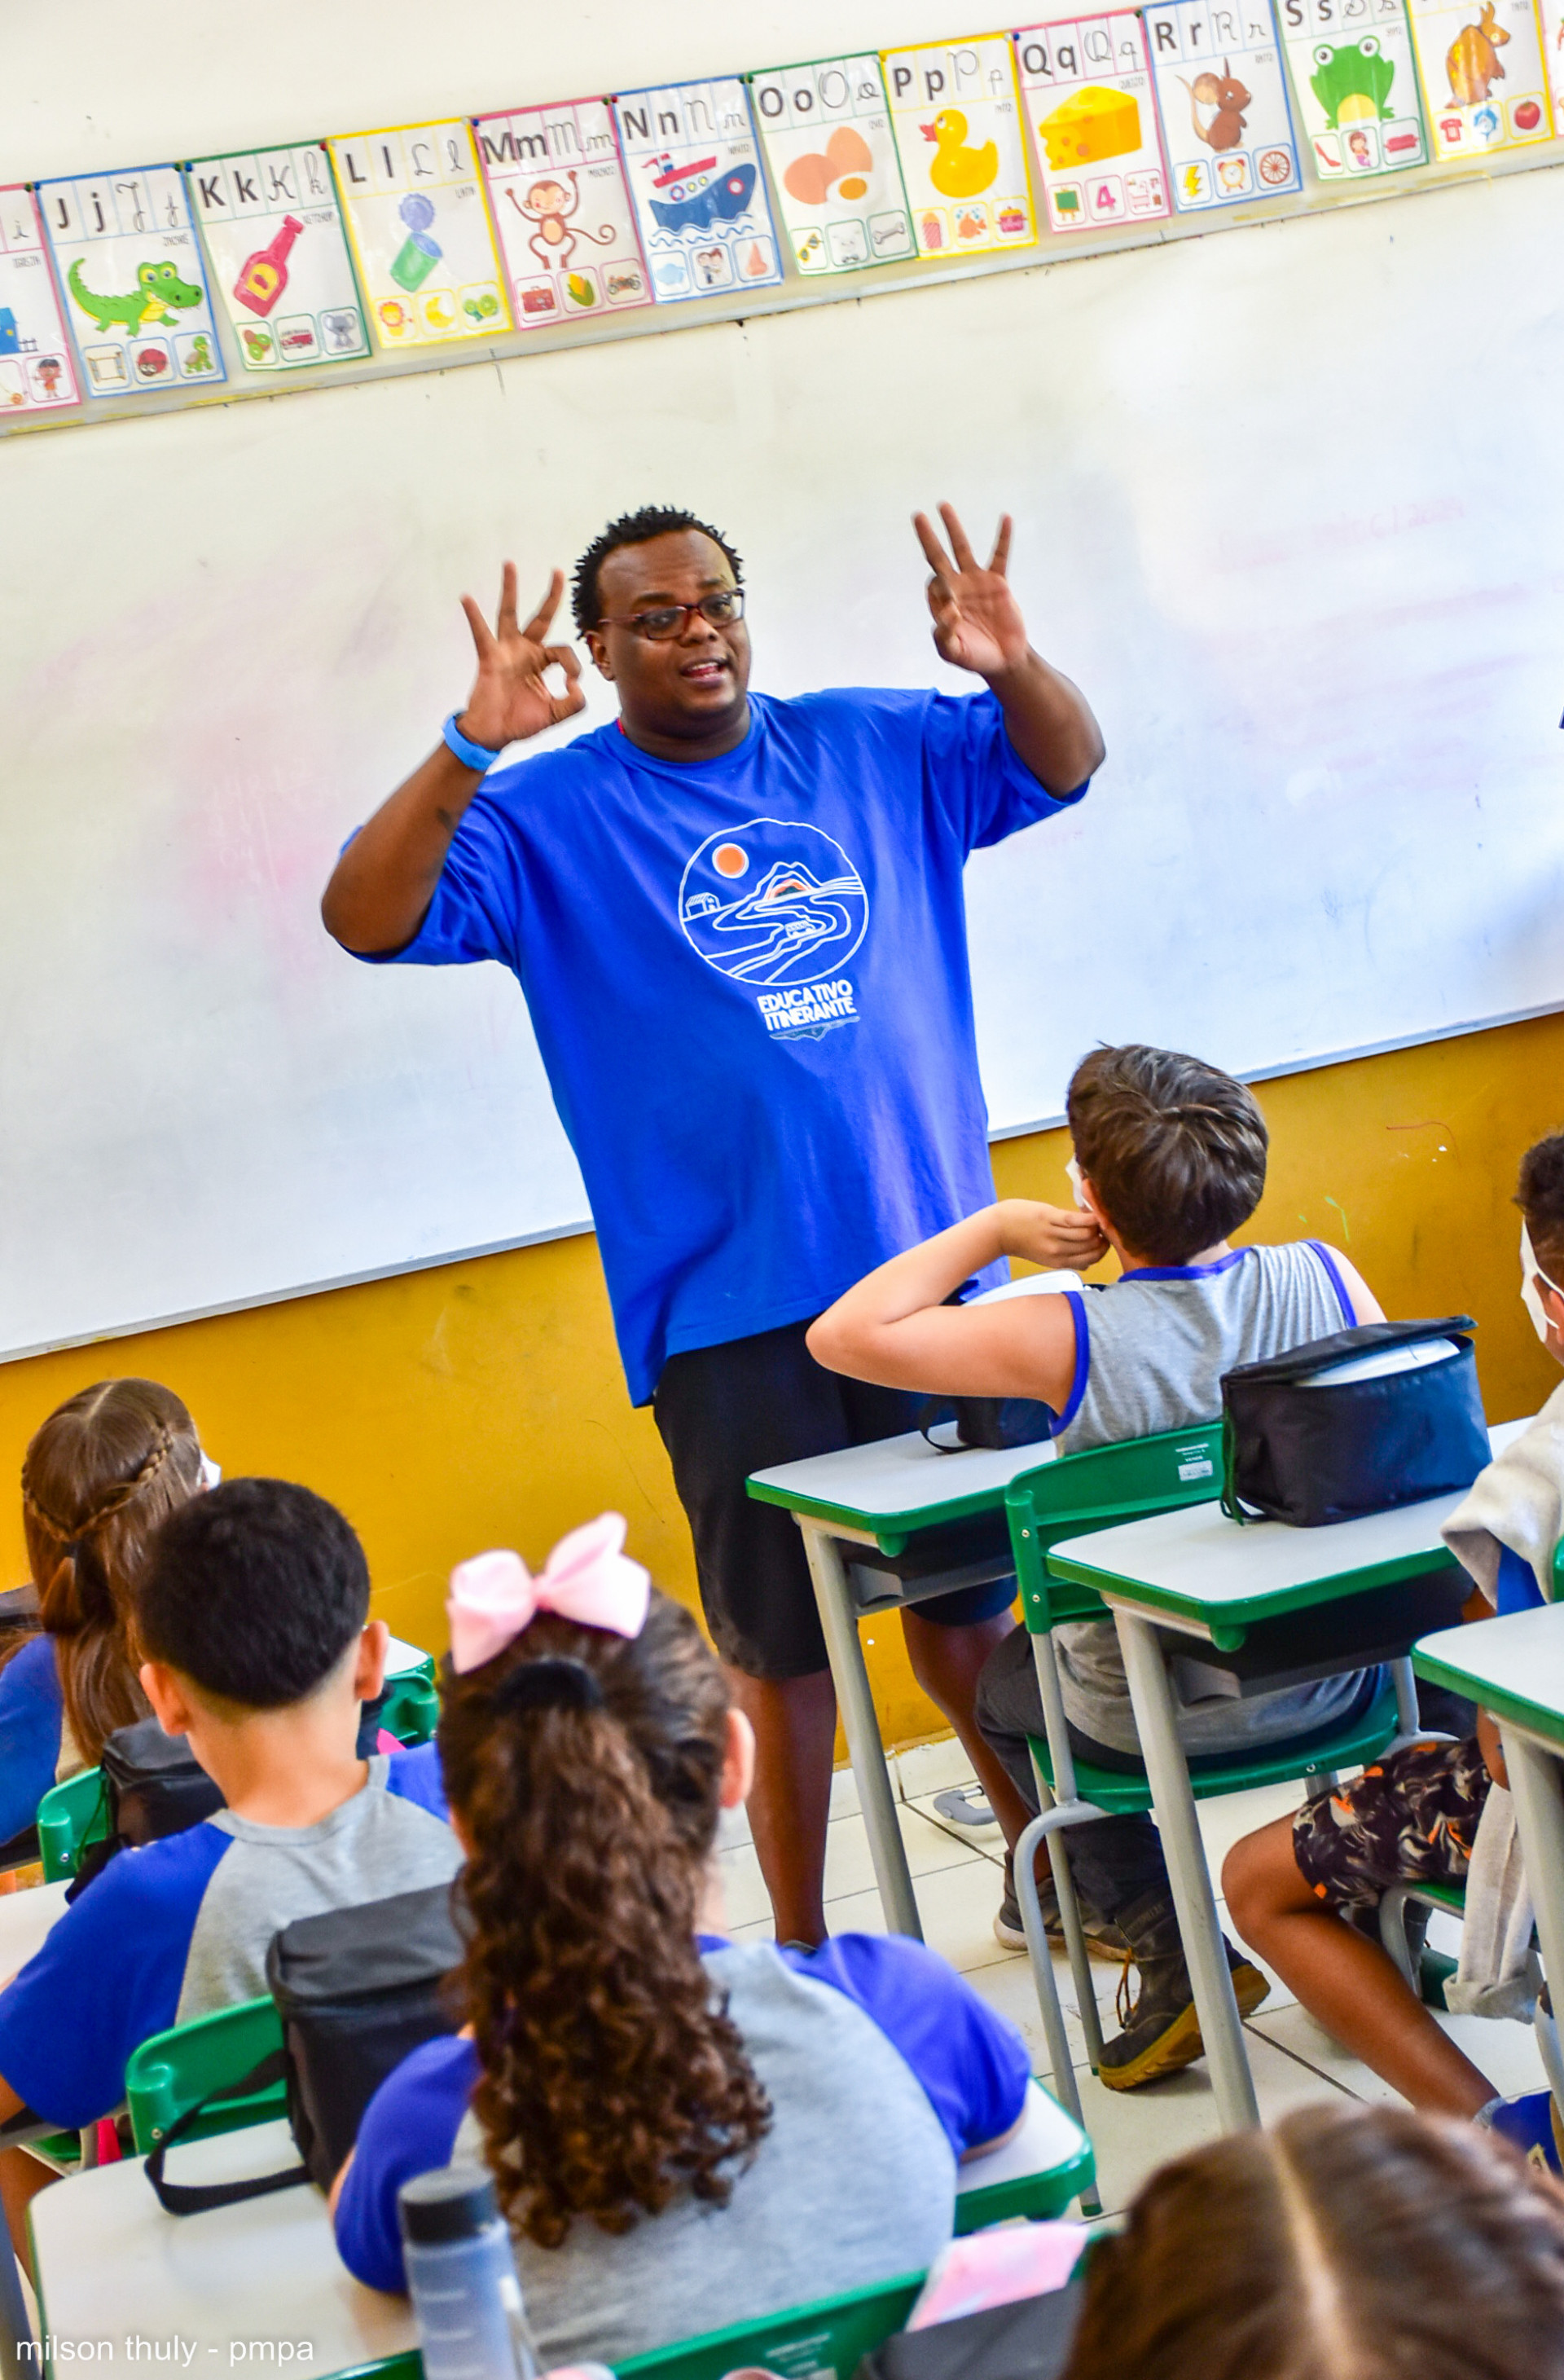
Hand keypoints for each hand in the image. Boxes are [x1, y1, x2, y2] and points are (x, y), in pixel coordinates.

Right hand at [456, 563, 585, 750]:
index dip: (572, 665)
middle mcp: (525, 651)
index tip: (571, 684)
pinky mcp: (490, 658)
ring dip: (510, 589)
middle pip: (542, 617)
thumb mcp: (555, 714)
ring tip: (510, 565)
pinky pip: (481, 634)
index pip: (563, 651)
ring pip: (510, 614)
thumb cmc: (520, 722)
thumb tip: (576, 685)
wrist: (494, 735)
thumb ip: (573, 703)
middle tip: (558, 571)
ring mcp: (507, 652)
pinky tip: (467, 598)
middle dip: (552, 595)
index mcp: (542, 662)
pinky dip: (474, 617)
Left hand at [914, 504, 1030, 679]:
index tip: (955, 610)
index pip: (935, 587)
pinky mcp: (998, 581)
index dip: (942, 593)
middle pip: (937, 557)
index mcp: (942, 604)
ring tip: (943, 506)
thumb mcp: (954, 653)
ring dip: (953, 528)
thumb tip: (947, 612)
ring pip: (962, 549)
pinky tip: (1005, 518)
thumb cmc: (975, 656)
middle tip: (917, 516)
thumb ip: (945, 637)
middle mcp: (956, 588)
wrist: (1004, 659)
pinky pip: (1000, 556)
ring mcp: (976, 582)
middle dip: (927, 537)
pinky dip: (1003, 538)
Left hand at [995, 1199, 1109, 1270]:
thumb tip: (1087, 1263)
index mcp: (1057, 1262)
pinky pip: (1076, 1220)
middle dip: (1104, 1238)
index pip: (1090, 1260)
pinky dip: (1089, 1218)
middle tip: (1108, 1228)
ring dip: (1098, 1227)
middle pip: (1091, 1247)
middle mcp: (1057, 1252)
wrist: (998, 1230)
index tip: (1107, 1241)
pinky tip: (1095, 1214)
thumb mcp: (1045, 1256)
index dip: (1102, 1251)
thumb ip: (1065, 1259)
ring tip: (1101, 1219)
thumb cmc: (1022, 1240)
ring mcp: (1052, 1235)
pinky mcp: (1048, 1218)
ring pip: (1087, 1234)